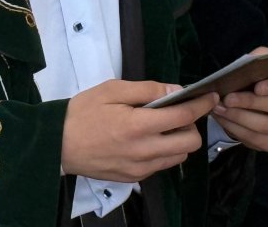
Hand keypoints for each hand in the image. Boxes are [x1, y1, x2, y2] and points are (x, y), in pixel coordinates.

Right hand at [61, 79, 218, 180]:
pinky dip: (165, 152)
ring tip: (164, 126)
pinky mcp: (133, 178)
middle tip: (179, 112)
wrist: (56, 144)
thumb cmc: (83, 112)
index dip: (202, 105)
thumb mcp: (113, 90)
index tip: (212, 96)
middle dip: (192, 125)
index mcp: (138, 125)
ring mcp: (139, 168)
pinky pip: (162, 166)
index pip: (183, 116)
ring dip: (180, 140)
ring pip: (179, 157)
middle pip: (190, 143)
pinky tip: (150, 139)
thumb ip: (147, 89)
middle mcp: (144, 151)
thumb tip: (176, 90)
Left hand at [212, 47, 267, 151]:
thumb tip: (251, 62)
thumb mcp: (258, 63)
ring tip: (220, 109)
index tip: (257, 87)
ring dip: (240, 117)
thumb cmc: (257, 79)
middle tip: (228, 99)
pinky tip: (224, 120)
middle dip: (251, 102)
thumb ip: (258, 59)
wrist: (252, 102)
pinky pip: (257, 140)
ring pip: (266, 126)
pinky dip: (237, 130)